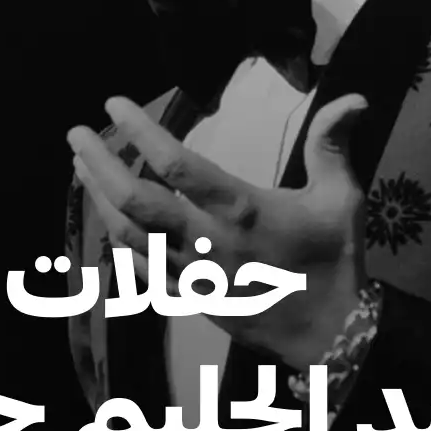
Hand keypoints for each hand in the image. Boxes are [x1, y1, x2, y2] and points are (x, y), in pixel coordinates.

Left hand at [67, 93, 369, 369]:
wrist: (333, 336)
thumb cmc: (335, 260)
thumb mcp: (343, 198)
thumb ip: (334, 144)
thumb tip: (355, 95)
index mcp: (242, 211)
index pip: (178, 165)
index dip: (141, 132)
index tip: (114, 103)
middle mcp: (207, 241)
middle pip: (136, 201)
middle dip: (100, 164)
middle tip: (75, 132)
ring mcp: (192, 274)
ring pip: (129, 235)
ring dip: (99, 197)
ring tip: (80, 164)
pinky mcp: (189, 299)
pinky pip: (140, 270)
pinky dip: (116, 241)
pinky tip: (103, 219)